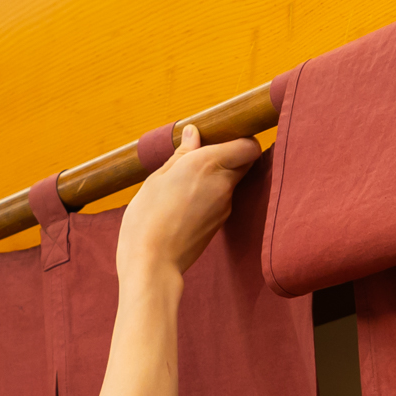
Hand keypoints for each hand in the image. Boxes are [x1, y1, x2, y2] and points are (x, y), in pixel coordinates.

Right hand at [116, 126, 262, 280]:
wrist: (152, 262)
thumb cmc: (147, 217)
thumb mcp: (157, 178)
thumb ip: (181, 154)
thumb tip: (194, 133)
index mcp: (207, 164)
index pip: (248, 145)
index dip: (241, 139)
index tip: (221, 138)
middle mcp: (223, 183)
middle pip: (245, 161)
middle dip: (231, 155)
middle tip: (202, 156)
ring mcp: (225, 204)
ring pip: (233, 180)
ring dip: (218, 175)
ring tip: (186, 183)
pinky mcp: (221, 221)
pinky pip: (223, 199)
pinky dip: (211, 194)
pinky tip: (186, 202)